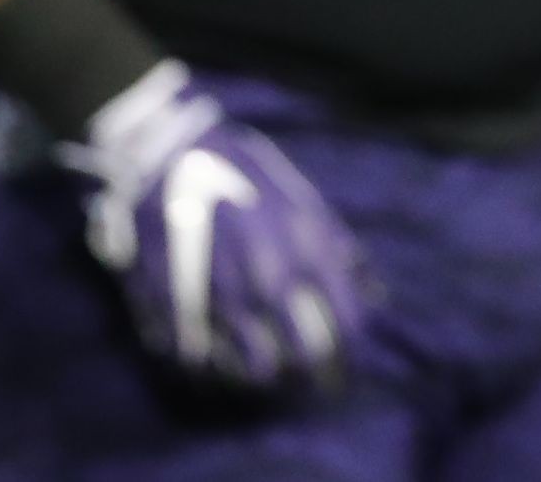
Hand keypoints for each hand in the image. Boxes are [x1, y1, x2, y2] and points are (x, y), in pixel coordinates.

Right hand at [60, 60, 370, 399]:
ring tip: (273, 373)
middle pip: (307, 359)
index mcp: (306, 255)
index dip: (355, 353)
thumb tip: (374, 295)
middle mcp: (268, 288)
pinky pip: (209, 368)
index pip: (348, 326)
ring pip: (258, 374)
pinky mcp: (178, 317)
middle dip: (317, 374)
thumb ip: (341, 250)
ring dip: (270, 378)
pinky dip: (221, 374)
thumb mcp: (305, 202)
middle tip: (315, 379)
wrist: (167, 161)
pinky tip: (226, 366)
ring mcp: (222, 306)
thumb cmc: (244, 175)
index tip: (353, 364)